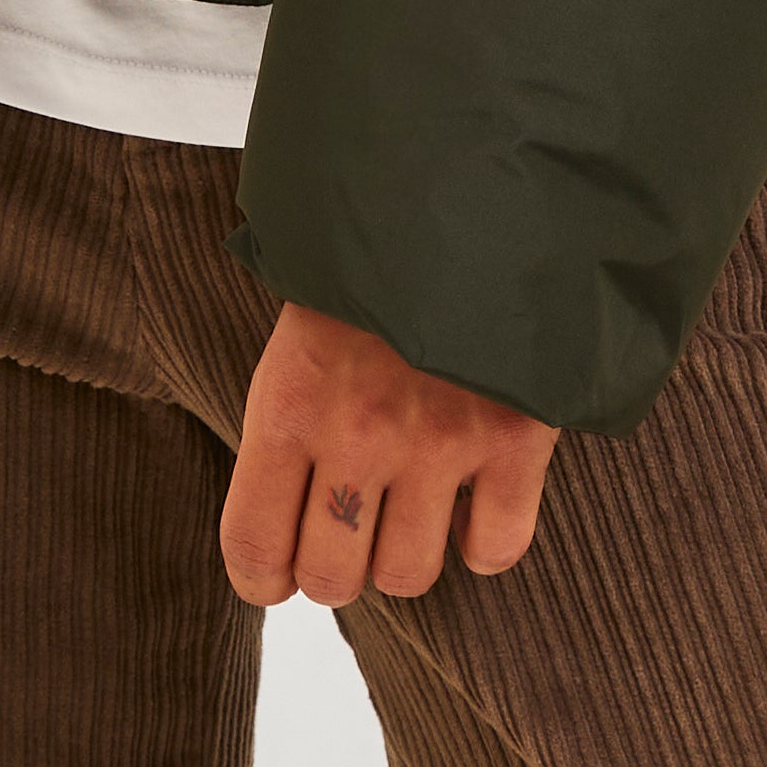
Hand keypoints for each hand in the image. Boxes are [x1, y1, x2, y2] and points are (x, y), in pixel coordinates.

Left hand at [219, 300, 558, 607]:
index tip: (277, 573)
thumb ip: (287, 425)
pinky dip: (486, 544)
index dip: (262, 579)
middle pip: (332, 578)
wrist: (458, 188)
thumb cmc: (362, 267)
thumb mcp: (295, 336)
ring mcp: (440, 439)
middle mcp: (359, 434)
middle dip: (336, 568)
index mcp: (290, 404)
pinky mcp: (513, 437)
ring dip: (405, 555)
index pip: (253, 546)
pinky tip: (476, 505)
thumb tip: (281, 528)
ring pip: (408, 575)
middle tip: (350, 532)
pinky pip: (496, 549)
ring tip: (410, 511)